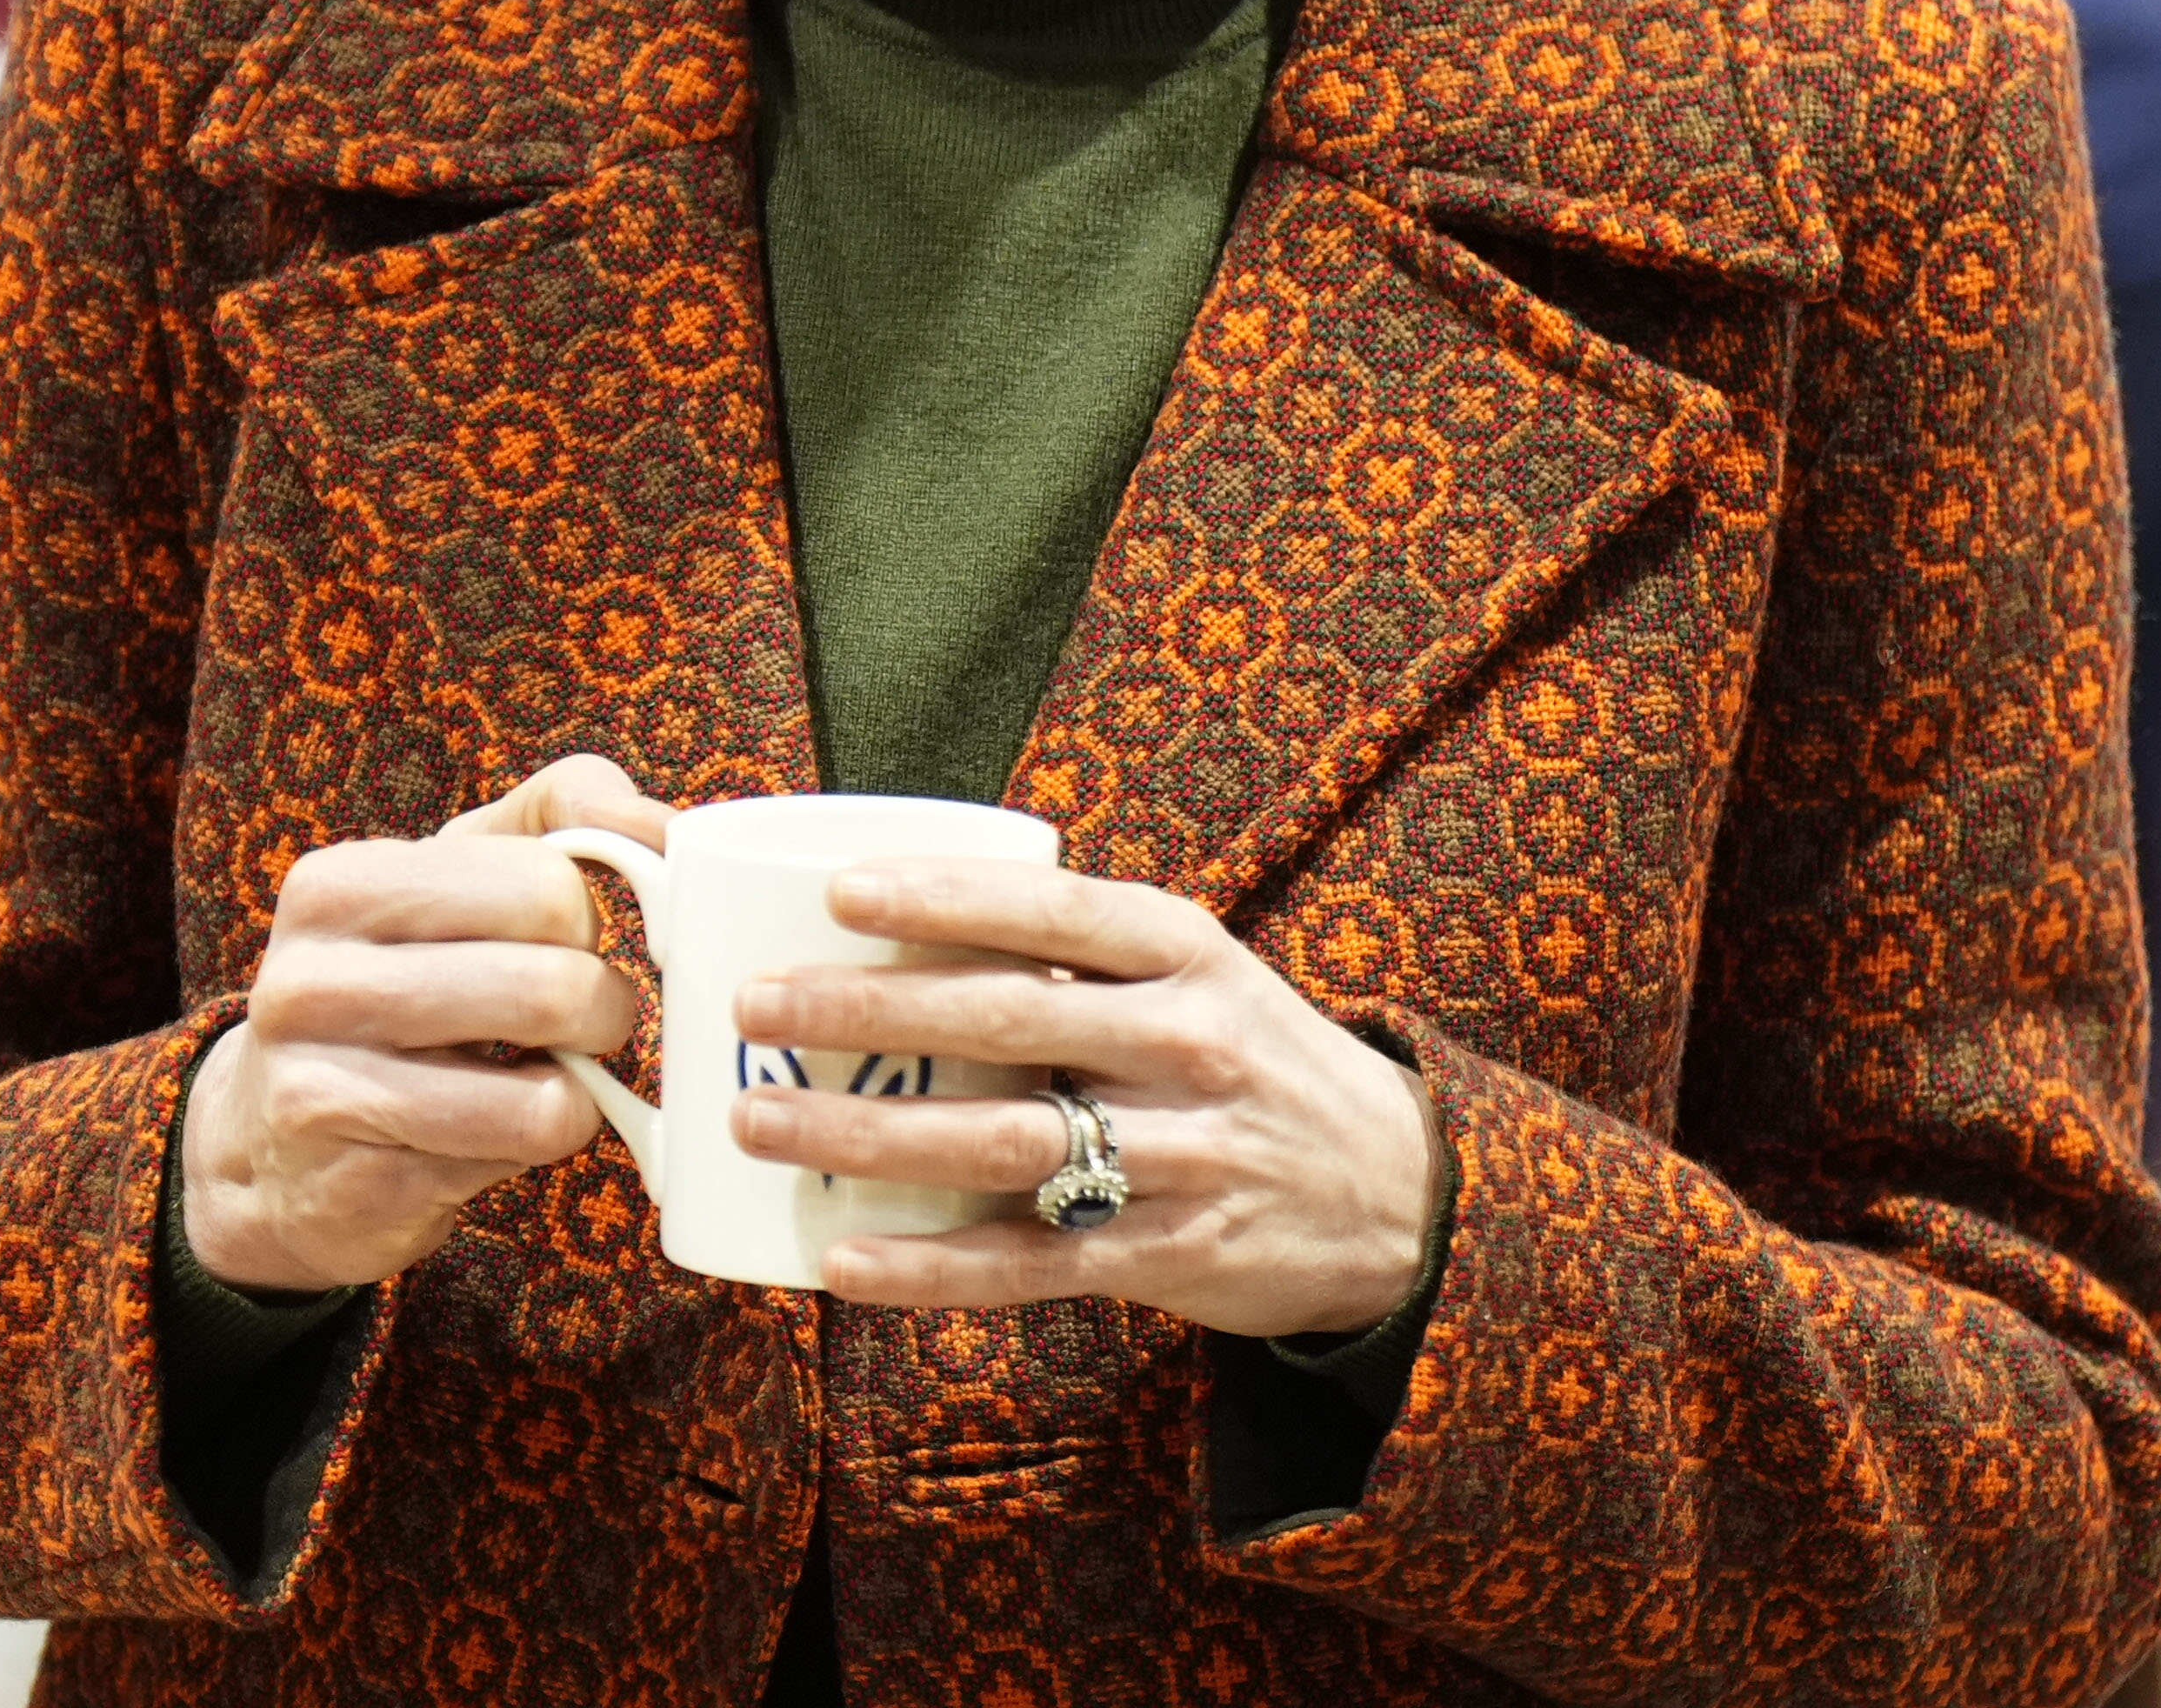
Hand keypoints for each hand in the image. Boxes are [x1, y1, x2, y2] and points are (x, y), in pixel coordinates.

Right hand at [180, 755, 669, 1294]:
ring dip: (582, 1084)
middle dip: (603, 1007)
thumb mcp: (452, 874)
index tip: (564, 940)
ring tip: (547, 1071)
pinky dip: (538, 1141)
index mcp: (341, 885)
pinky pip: (517, 1160)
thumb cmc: (396, 980)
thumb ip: (560, 814)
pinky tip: (496, 1128)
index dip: (584, 920)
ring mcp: (323, 1094)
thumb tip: (657, 823)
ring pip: (548, 1092)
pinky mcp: (358, 1190)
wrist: (267, 1145)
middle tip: (582, 1017)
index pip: (547, 885)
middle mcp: (313, 985)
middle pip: (555, 986)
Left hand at [731, 860, 1443, 1337]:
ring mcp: (1180, 1154)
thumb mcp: (1201, 972)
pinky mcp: (1170, 1256)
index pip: (1053, 911)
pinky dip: (930, 1267)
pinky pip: (1031, 1265)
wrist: (1401, 1190)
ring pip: (1000, 1143)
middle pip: (1005, 1020)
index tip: (840, 893)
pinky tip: (841, 1256)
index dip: (945, 898)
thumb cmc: (1256, 1057)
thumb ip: (1084, 953)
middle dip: (868, 1011)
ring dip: (869, 1131)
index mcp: (1186, 951)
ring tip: (760, 1121)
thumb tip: (919, 911)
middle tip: (759, 1008)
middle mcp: (1185, 1043)